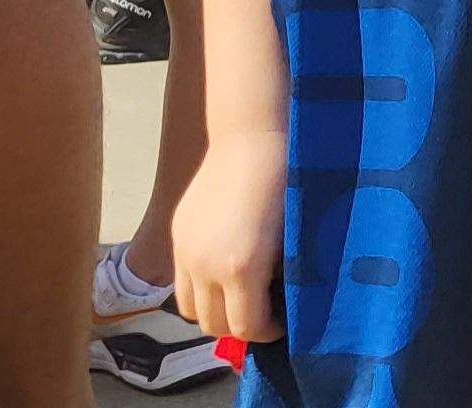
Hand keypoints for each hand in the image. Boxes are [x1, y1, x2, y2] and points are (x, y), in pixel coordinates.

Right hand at [171, 128, 287, 345]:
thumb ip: (283, 277)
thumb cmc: (288, 183)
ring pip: (189, 308)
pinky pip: (181, 280)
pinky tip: (225, 271)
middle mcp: (204, 265)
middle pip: (212, 324)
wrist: (250, 138)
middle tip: (264, 314)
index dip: (266, 332)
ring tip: (241, 296)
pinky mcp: (177, 235)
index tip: (282, 323)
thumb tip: (283, 304)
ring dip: (214, 311)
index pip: (244, 327)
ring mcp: (185, 251)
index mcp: (240, 267)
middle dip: (240, 326)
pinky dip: (200, 288)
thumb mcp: (294, 238)